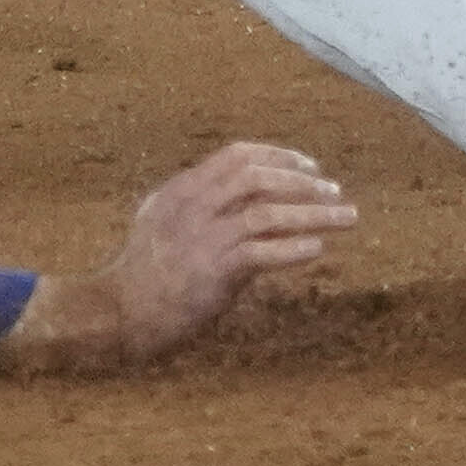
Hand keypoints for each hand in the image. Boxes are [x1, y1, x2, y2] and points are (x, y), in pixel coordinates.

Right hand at [94, 141, 351, 361]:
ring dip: (313, 213)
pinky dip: (293, 248)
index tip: (311, 166)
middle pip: (256, 177)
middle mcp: (192, 206)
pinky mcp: (213, 272)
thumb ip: (196, 204)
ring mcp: (202, 238)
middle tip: (335, 190)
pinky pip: (262, 253)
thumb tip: (241, 197)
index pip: (237, 155)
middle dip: (302, 180)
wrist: (119, 310)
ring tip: (346, 217)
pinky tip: (317, 248)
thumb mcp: (160, 221)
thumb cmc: (144, 271)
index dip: (278, 156)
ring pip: (267, 213)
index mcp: (181, 189)